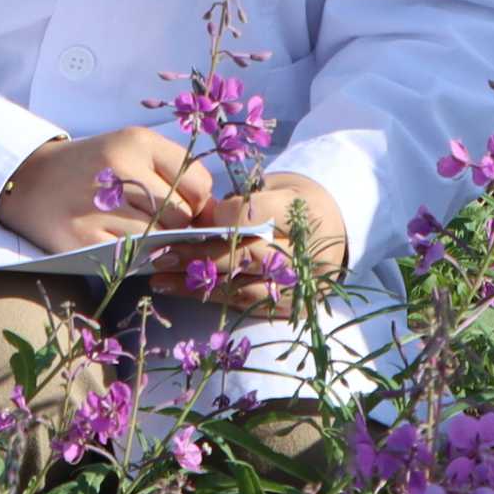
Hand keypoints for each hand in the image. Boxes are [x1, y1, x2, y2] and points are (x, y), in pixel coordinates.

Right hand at [0, 127, 216, 256]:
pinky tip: (116, 240)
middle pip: (181, 216)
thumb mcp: (132, 150)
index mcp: (135, 142)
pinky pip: (131, 259)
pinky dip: (132, 256)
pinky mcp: (82, 239)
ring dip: (155, 242)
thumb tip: (216, 215)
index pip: (198, 184)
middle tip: (153, 220)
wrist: (28, 180)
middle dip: (176, 225)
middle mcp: (117, 169)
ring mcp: (98, 206)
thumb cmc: (92, 167)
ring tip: (132, 228)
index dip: (197, 202)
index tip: (180, 204)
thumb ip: (174, 173)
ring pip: (160, 240)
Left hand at [168, 174, 345, 314]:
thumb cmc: (293, 203)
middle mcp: (302, 253)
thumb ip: (243, 202)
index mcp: (300, 212)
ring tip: (160, 278)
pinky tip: (179, 290)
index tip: (194, 217)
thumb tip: (200, 218)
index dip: (223, 218)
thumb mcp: (274, 188)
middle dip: (200, 256)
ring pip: (240, 286)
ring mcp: (296, 285)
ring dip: (196, 284)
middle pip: (245, 257)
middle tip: (163, 254)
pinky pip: (243, 302)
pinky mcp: (287, 305)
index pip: (257, 217)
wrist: (334, 230)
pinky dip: (209, 296)